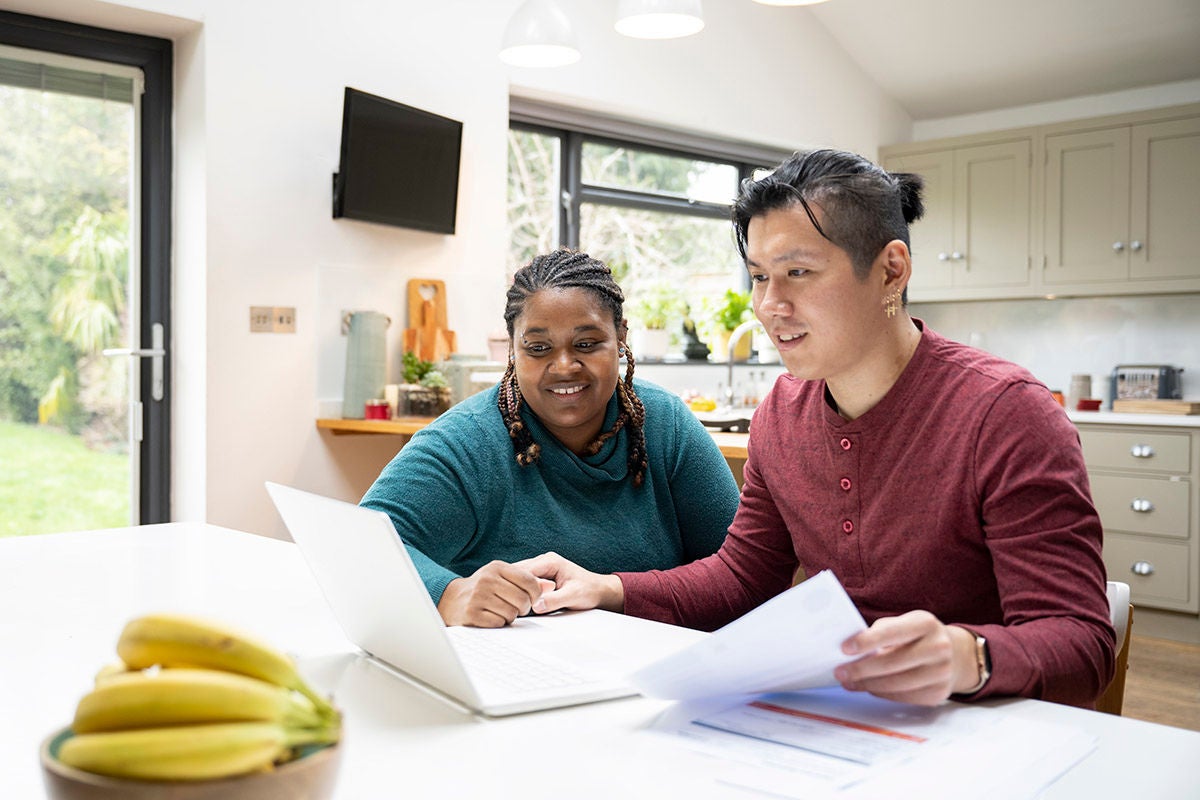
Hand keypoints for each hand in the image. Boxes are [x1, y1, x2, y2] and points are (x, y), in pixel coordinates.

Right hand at [437, 561, 548, 627]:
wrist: (451, 599)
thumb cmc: (483, 588)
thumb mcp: (503, 578)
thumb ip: (528, 581)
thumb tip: (551, 586)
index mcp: (497, 567)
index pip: (529, 581)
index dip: (536, 593)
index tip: (533, 599)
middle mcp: (487, 579)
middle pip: (523, 599)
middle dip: (524, 608)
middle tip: (517, 608)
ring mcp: (478, 596)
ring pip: (512, 613)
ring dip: (511, 616)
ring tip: (502, 611)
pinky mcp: (472, 613)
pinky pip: (499, 623)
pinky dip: (499, 623)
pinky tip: (492, 617)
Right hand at [514, 552, 624, 614]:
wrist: (599, 591)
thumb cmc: (589, 590)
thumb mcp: (573, 596)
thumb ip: (555, 600)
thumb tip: (536, 605)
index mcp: (549, 561)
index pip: (524, 571)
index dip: (517, 586)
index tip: (517, 600)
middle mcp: (542, 561)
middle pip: (517, 572)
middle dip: (514, 587)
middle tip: (513, 603)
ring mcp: (540, 569)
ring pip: (518, 578)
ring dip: (516, 590)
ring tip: (516, 604)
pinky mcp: (539, 577)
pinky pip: (523, 583)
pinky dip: (520, 592)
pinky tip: (520, 602)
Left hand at [833, 611, 980, 705]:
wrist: (955, 655)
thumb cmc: (918, 636)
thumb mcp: (905, 623)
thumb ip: (881, 632)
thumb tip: (850, 651)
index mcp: (925, 623)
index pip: (891, 632)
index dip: (866, 641)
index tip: (844, 648)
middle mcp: (938, 647)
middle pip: (891, 663)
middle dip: (861, 669)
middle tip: (840, 672)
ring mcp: (941, 673)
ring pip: (895, 684)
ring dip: (867, 684)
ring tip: (848, 681)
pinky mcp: (938, 693)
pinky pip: (902, 697)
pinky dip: (881, 693)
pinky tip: (869, 687)